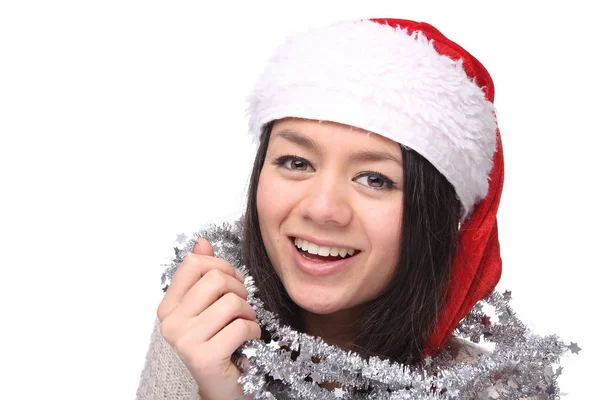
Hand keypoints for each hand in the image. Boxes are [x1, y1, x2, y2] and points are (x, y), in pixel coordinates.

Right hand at [157, 239, 260, 399]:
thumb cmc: (216, 342)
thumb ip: (203, 274)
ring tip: (243, 324)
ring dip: (249, 312)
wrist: (220, 387)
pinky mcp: (204, 357)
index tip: (230, 282)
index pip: (194, 263)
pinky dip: (254, 331)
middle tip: (241, 306)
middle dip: (239, 289)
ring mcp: (185, 341)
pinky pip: (242, 327)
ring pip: (233, 302)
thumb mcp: (207, 306)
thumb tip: (202, 242)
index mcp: (168, 306)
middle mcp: (171, 322)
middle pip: (216, 279)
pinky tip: (247, 340)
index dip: (221, 267)